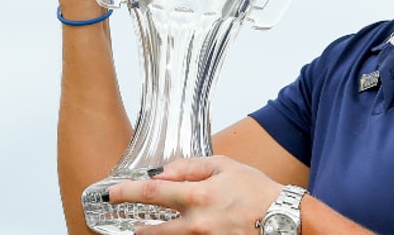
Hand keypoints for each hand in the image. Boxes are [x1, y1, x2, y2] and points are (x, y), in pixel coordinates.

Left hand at [108, 156, 283, 234]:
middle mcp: (197, 223)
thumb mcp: (224, 166)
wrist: (282, 219)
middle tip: (136, 223)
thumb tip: (163, 172)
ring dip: (160, 234)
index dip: (125, 193)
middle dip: (140, 228)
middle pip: (152, 231)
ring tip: (158, 229)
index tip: (111, 193)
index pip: (150, 194)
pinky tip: (187, 230)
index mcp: (198, 196)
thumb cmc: (256, 191)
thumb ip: (190, 167)